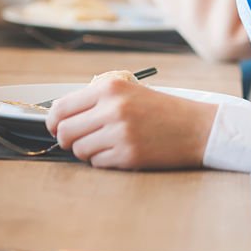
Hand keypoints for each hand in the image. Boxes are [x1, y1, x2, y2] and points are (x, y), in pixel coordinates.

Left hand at [47, 76, 217, 169]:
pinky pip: (97, 163)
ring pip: (78, 150)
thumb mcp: (130, 91)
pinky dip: (104, 160)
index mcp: (111, 87)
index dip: (53, 121)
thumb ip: (97, 99)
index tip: (57, 127)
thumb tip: (60, 116)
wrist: (196, 127)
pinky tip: (121, 151)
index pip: (61, 107)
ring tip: (107, 143)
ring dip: (87, 150)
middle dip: (67, 139)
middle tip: (80, 139)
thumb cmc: (162, 109)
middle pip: (64, 132)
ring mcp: (119, 133)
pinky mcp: (127, 155)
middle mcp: (112, 108)